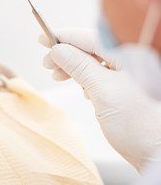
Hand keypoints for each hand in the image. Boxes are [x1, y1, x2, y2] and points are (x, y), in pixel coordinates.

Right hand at [39, 28, 160, 171]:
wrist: (158, 153)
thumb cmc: (137, 124)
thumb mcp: (102, 91)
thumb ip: (79, 66)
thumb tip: (57, 49)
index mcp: (129, 55)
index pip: (90, 38)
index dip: (63, 38)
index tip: (42, 40)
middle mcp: (130, 60)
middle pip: (90, 48)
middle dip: (66, 55)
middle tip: (47, 64)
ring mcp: (130, 74)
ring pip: (93, 61)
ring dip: (73, 66)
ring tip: (57, 76)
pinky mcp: (127, 87)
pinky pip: (100, 73)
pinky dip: (85, 77)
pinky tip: (79, 87)